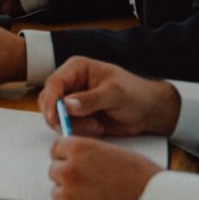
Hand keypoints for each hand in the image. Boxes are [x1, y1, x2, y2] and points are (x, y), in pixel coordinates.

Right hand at [38, 57, 181, 137]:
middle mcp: (71, 83)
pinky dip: (79, 131)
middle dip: (59, 116)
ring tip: (96, 126)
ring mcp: (73, 100)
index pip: (54, 82)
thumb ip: (90, 99)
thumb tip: (66, 105)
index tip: (54, 118)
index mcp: (77, 69)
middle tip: (71, 128)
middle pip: (49, 100)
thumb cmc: (136, 95)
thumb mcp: (115, 94)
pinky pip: (67, 126)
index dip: (50, 100)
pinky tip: (98, 128)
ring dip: (73, 125)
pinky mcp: (78, 116)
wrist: (150, 112)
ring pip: (56, 116)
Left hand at [49, 137, 160, 199]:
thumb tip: (77, 157)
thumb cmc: (144, 181)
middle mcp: (69, 170)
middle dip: (69, 177)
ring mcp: (68, 195)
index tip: (75, 164)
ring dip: (71, 196)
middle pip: (55, 171)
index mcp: (80, 150)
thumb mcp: (116, 154)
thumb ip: (91, 154)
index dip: (68, 157)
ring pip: (58, 193)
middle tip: (89, 186)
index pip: (56, 149)